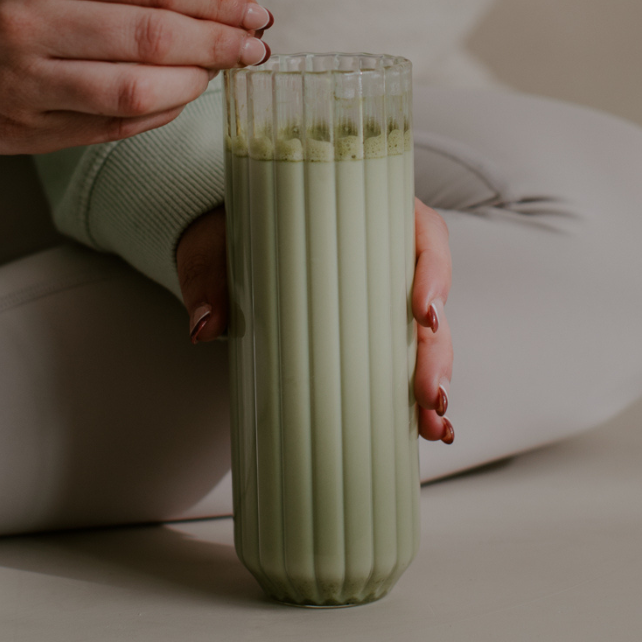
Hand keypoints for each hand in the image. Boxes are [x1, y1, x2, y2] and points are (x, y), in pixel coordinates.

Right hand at [0, 0, 270, 153]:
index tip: (255, 9)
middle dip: (218, 43)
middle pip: (152, 37)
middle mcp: (26, 23)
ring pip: (135, 90)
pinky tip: (180, 98)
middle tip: (254, 45)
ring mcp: (21, 82)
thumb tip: (217, 5)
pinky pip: (110, 127)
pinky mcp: (20, 131)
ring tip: (217, 72)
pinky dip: (158, 114)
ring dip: (193, 84)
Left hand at [177, 199, 455, 444]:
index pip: (421, 233)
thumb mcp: (216, 249)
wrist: (217, 243)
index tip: (423, 312)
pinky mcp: (369, 330)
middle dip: (436, 351)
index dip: (434, 273)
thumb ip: (209, 279)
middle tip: (428, 392)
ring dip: (434, 380)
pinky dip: (418, 394)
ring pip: (427, 336)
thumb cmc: (228, 232)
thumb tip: (205, 325)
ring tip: (432, 422)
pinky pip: (405, 358)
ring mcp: (381, 295)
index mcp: (367, 215)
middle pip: (432, 299)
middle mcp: (384, 254)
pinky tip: (428, 427)